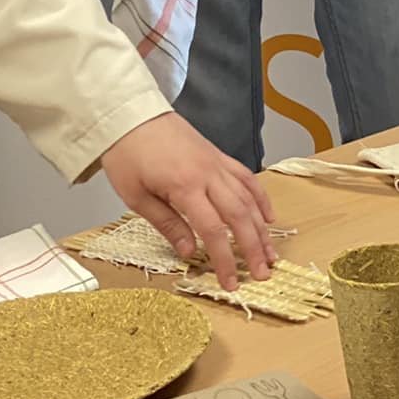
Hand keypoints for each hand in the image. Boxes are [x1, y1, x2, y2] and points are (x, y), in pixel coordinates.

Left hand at [101, 113, 276, 290]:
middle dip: (253, 247)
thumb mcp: (136, 197)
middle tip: (262, 274)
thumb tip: (190, 252)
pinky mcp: (219, 156)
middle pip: (239, 215)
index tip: (231, 282)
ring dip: (262, 227)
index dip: (224, 259)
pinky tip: (268, 216)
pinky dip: (260, 198)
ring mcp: (217, 163)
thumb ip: (167, 224)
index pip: (212, 230)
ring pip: (248, 198)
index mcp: (185, 187)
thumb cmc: (127, 156)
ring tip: (271, 253)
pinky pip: (246, 178)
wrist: (131, 115)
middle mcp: (208, 174)